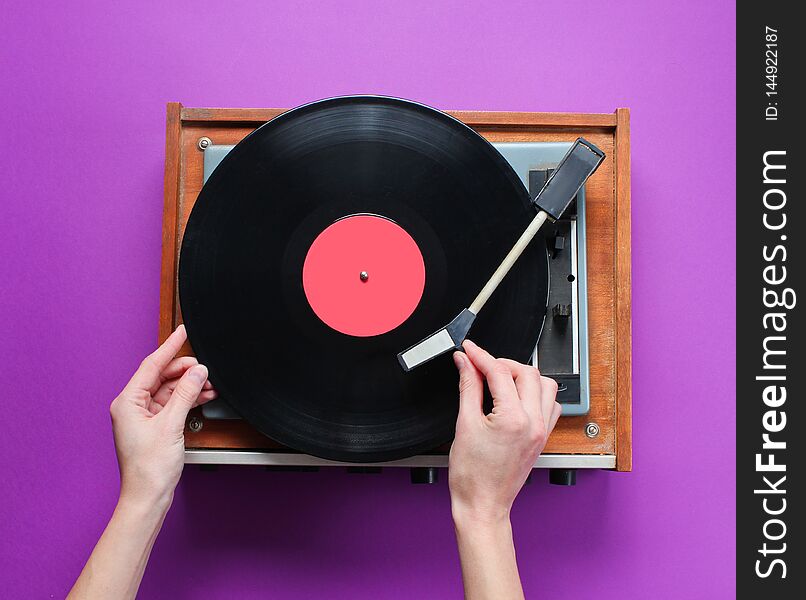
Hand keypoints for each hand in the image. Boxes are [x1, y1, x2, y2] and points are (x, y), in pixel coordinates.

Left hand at [109, 325, 215, 507]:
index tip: (183, 331)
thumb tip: (198, 371)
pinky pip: (172, 404)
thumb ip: (186, 394)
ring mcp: (143, 417)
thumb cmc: (149, 468)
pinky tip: (204, 396)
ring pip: (170, 390)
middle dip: (185, 370)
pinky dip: (188, 399)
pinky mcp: (155, 427)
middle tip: (205, 365)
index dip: (170, 347)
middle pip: (162, 376)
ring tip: (210, 383)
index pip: (152, 365)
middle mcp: (132, 407)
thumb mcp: (171, 425)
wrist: (148, 497)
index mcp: (127, 402)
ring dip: (190, 386)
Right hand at [449, 340, 560, 524]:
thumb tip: (465, 363)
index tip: (468, 350)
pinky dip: (536, 393)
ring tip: (500, 379)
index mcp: (513, 419)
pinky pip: (550, 404)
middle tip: (480, 365)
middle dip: (502, 363)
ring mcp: (542, 430)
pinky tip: (517, 397)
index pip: (500, 372)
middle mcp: (534, 423)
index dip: (480, 356)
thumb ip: (468, 386)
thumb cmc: (472, 476)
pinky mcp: (543, 437)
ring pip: (545, 385)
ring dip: (523, 376)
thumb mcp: (464, 424)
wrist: (482, 505)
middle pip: (526, 372)